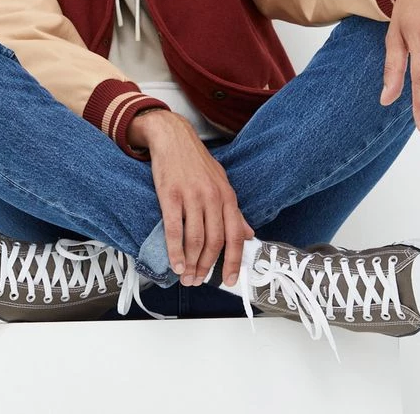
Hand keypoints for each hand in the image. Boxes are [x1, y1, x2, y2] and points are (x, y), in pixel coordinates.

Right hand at [128, 110, 254, 285]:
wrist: (173, 137)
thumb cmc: (196, 162)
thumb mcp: (221, 182)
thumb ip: (234, 211)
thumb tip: (249, 233)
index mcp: (227, 196)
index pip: (235, 235)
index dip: (233, 261)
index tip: (229, 280)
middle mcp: (212, 197)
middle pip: (214, 241)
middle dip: (207, 267)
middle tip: (199, 281)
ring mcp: (192, 196)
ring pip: (195, 239)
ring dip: (191, 264)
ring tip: (186, 277)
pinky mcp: (171, 195)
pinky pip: (175, 229)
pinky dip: (175, 251)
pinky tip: (175, 263)